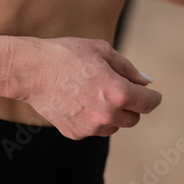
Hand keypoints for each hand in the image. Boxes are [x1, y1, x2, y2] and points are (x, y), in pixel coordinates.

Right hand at [12, 35, 161, 139]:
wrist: (31, 70)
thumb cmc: (66, 54)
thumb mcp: (101, 50)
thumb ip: (128, 68)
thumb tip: (146, 82)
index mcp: (118, 93)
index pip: (148, 103)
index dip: (152, 97)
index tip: (151, 94)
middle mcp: (107, 115)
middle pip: (133, 118)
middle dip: (130, 104)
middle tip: (115, 87)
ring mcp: (90, 127)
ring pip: (113, 126)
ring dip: (111, 113)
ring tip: (92, 92)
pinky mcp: (75, 133)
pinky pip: (93, 129)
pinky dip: (92, 118)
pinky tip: (77, 100)